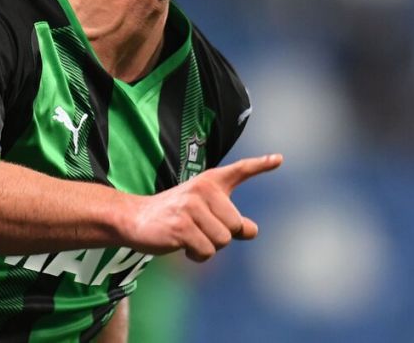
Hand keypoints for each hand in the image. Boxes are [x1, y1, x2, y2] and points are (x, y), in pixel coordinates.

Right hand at [124, 154, 282, 261]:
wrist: (134, 218)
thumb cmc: (174, 215)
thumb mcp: (203, 212)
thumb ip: (229, 219)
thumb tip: (253, 230)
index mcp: (210, 182)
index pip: (239, 170)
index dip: (260, 165)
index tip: (279, 160)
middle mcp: (202, 189)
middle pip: (236, 226)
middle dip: (221, 235)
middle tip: (197, 228)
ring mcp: (191, 207)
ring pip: (223, 241)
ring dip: (207, 246)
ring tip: (188, 235)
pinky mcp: (181, 226)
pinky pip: (206, 251)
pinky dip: (196, 255)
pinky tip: (181, 244)